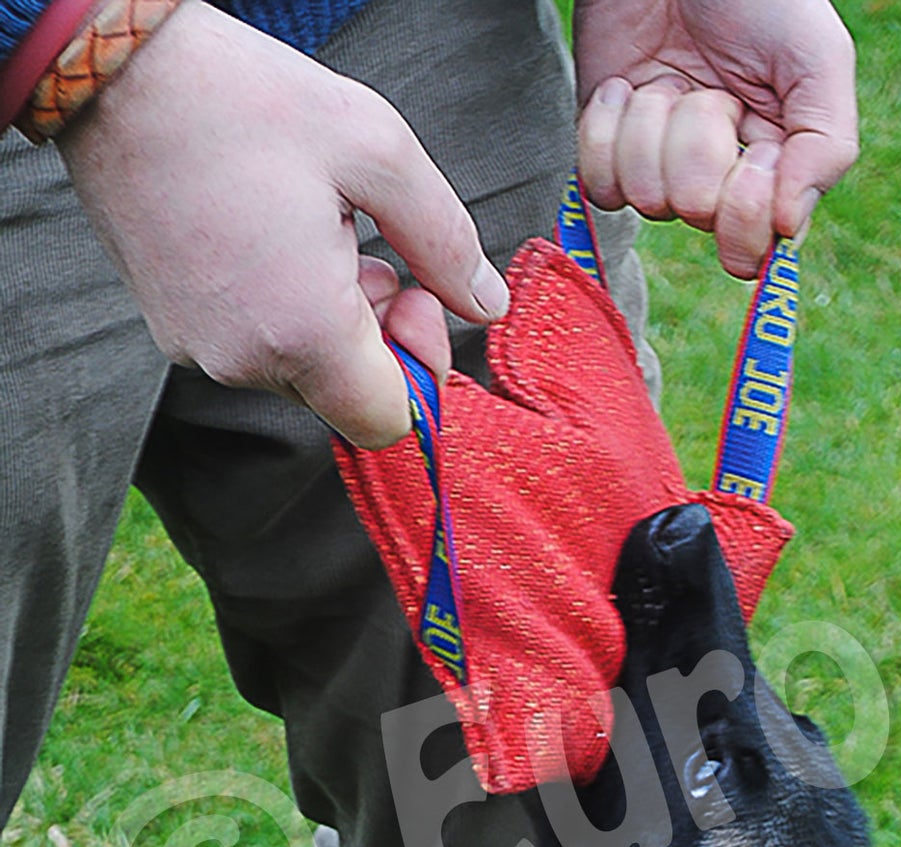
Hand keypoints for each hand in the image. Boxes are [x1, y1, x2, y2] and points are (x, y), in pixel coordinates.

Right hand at [56, 0, 509, 447]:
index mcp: (303, 332)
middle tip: (375, 255)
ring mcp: (199, 350)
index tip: (414, 296)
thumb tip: (488, 306)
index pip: (387, 424)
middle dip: (382, 339)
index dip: (421, 374)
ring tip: (320, 234)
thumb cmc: (245, 100)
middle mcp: (244, 361)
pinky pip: (256, 347)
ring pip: (305, 372)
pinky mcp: (173, 328)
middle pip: (349, 398)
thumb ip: (447, 242)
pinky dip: (285, 310)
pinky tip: (278, 239)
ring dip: (335, 319)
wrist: (114, 70)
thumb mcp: (378, 152)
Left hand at [573, 0, 857, 277]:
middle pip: (697, 214)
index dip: (748, 209)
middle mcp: (716, 184)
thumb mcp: (818, 61)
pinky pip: (599, 183)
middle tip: (712, 92)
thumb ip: (825, 149)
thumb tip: (788, 232)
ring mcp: (659, 170)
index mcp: (775, 175)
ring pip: (646, 197)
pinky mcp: (607, 150)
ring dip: (654, 126)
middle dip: (700, 144)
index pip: (754, 248)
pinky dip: (608, 129)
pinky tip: (628, 88)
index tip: (759, 153)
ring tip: (668, 80)